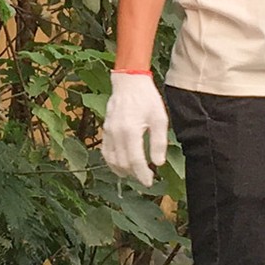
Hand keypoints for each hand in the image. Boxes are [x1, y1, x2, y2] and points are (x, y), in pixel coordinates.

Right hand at [101, 71, 167, 186]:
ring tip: (135, 174)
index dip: (142, 175)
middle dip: (134, 175)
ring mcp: (108, 132)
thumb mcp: (159, 119)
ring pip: (112, 160)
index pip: (135, 161)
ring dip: (123, 171)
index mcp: (131, 131)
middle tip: (145, 178)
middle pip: (123, 163)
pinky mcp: (105, 130)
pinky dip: (112, 162)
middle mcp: (116, 133)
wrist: (129, 82)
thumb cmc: (146, 99)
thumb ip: (158, 142)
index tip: (149, 182)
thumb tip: (158, 163)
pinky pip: (105, 152)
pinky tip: (121, 166)